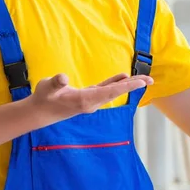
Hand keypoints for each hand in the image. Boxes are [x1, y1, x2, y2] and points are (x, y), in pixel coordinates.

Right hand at [30, 72, 152, 120]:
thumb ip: (55, 83)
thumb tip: (63, 78)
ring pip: (113, 91)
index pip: (110, 92)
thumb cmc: (43, 98)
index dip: (127, 86)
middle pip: (116, 93)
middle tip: (150, 80)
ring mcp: (90, 101)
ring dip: (127, 85)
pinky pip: (105, 89)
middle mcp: (91, 102)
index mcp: (85, 100)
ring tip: (142, 79)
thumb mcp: (47, 87)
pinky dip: (115, 83)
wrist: (39, 112)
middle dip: (133, 86)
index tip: (141, 83)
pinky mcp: (87, 97)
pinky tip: (122, 77)